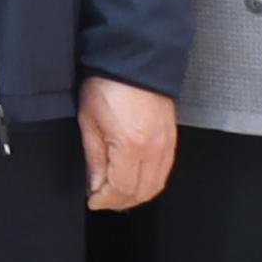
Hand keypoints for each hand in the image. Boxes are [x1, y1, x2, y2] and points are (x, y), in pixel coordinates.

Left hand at [79, 75, 181, 211]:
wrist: (134, 61)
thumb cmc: (108, 85)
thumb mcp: (89, 122)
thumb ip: (94, 158)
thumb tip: (95, 184)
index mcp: (131, 146)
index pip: (121, 188)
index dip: (105, 200)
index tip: (92, 200)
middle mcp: (154, 149)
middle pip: (141, 191)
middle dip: (120, 201)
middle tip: (102, 200)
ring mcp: (167, 144)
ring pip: (156, 184)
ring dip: (136, 194)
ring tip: (116, 194)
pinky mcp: (172, 138)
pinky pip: (164, 170)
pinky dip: (150, 181)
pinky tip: (135, 179)